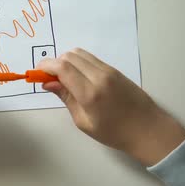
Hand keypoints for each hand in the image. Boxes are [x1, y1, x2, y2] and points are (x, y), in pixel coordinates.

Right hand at [38, 48, 184, 165]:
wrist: (148, 130)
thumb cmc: (114, 132)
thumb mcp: (83, 121)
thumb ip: (65, 98)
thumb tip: (47, 82)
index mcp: (90, 93)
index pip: (62, 67)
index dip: (45, 66)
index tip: (36, 73)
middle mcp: (99, 76)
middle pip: (68, 56)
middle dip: (53, 64)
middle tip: (48, 78)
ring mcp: (108, 70)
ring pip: (79, 53)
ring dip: (65, 61)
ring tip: (63, 78)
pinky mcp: (114, 69)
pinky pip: (90, 58)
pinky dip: (77, 62)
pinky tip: (77, 76)